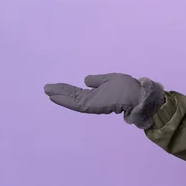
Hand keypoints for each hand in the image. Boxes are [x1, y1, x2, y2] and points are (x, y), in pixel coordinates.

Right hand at [44, 73, 164, 128]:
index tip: (55, 86)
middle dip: (60, 92)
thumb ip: (98, 81)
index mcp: (98, 94)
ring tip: (48, 91)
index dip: (67, 89)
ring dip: (60, 95)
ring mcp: (93, 103)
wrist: (139, 96)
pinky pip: (77, 104)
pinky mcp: (94, 106)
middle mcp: (94, 100)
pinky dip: (66, 101)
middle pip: (73, 96)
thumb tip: (85, 80)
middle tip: (46, 88)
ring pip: (73, 100)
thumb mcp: (111, 79)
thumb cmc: (128, 87)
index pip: (79, 92)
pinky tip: (57, 97)